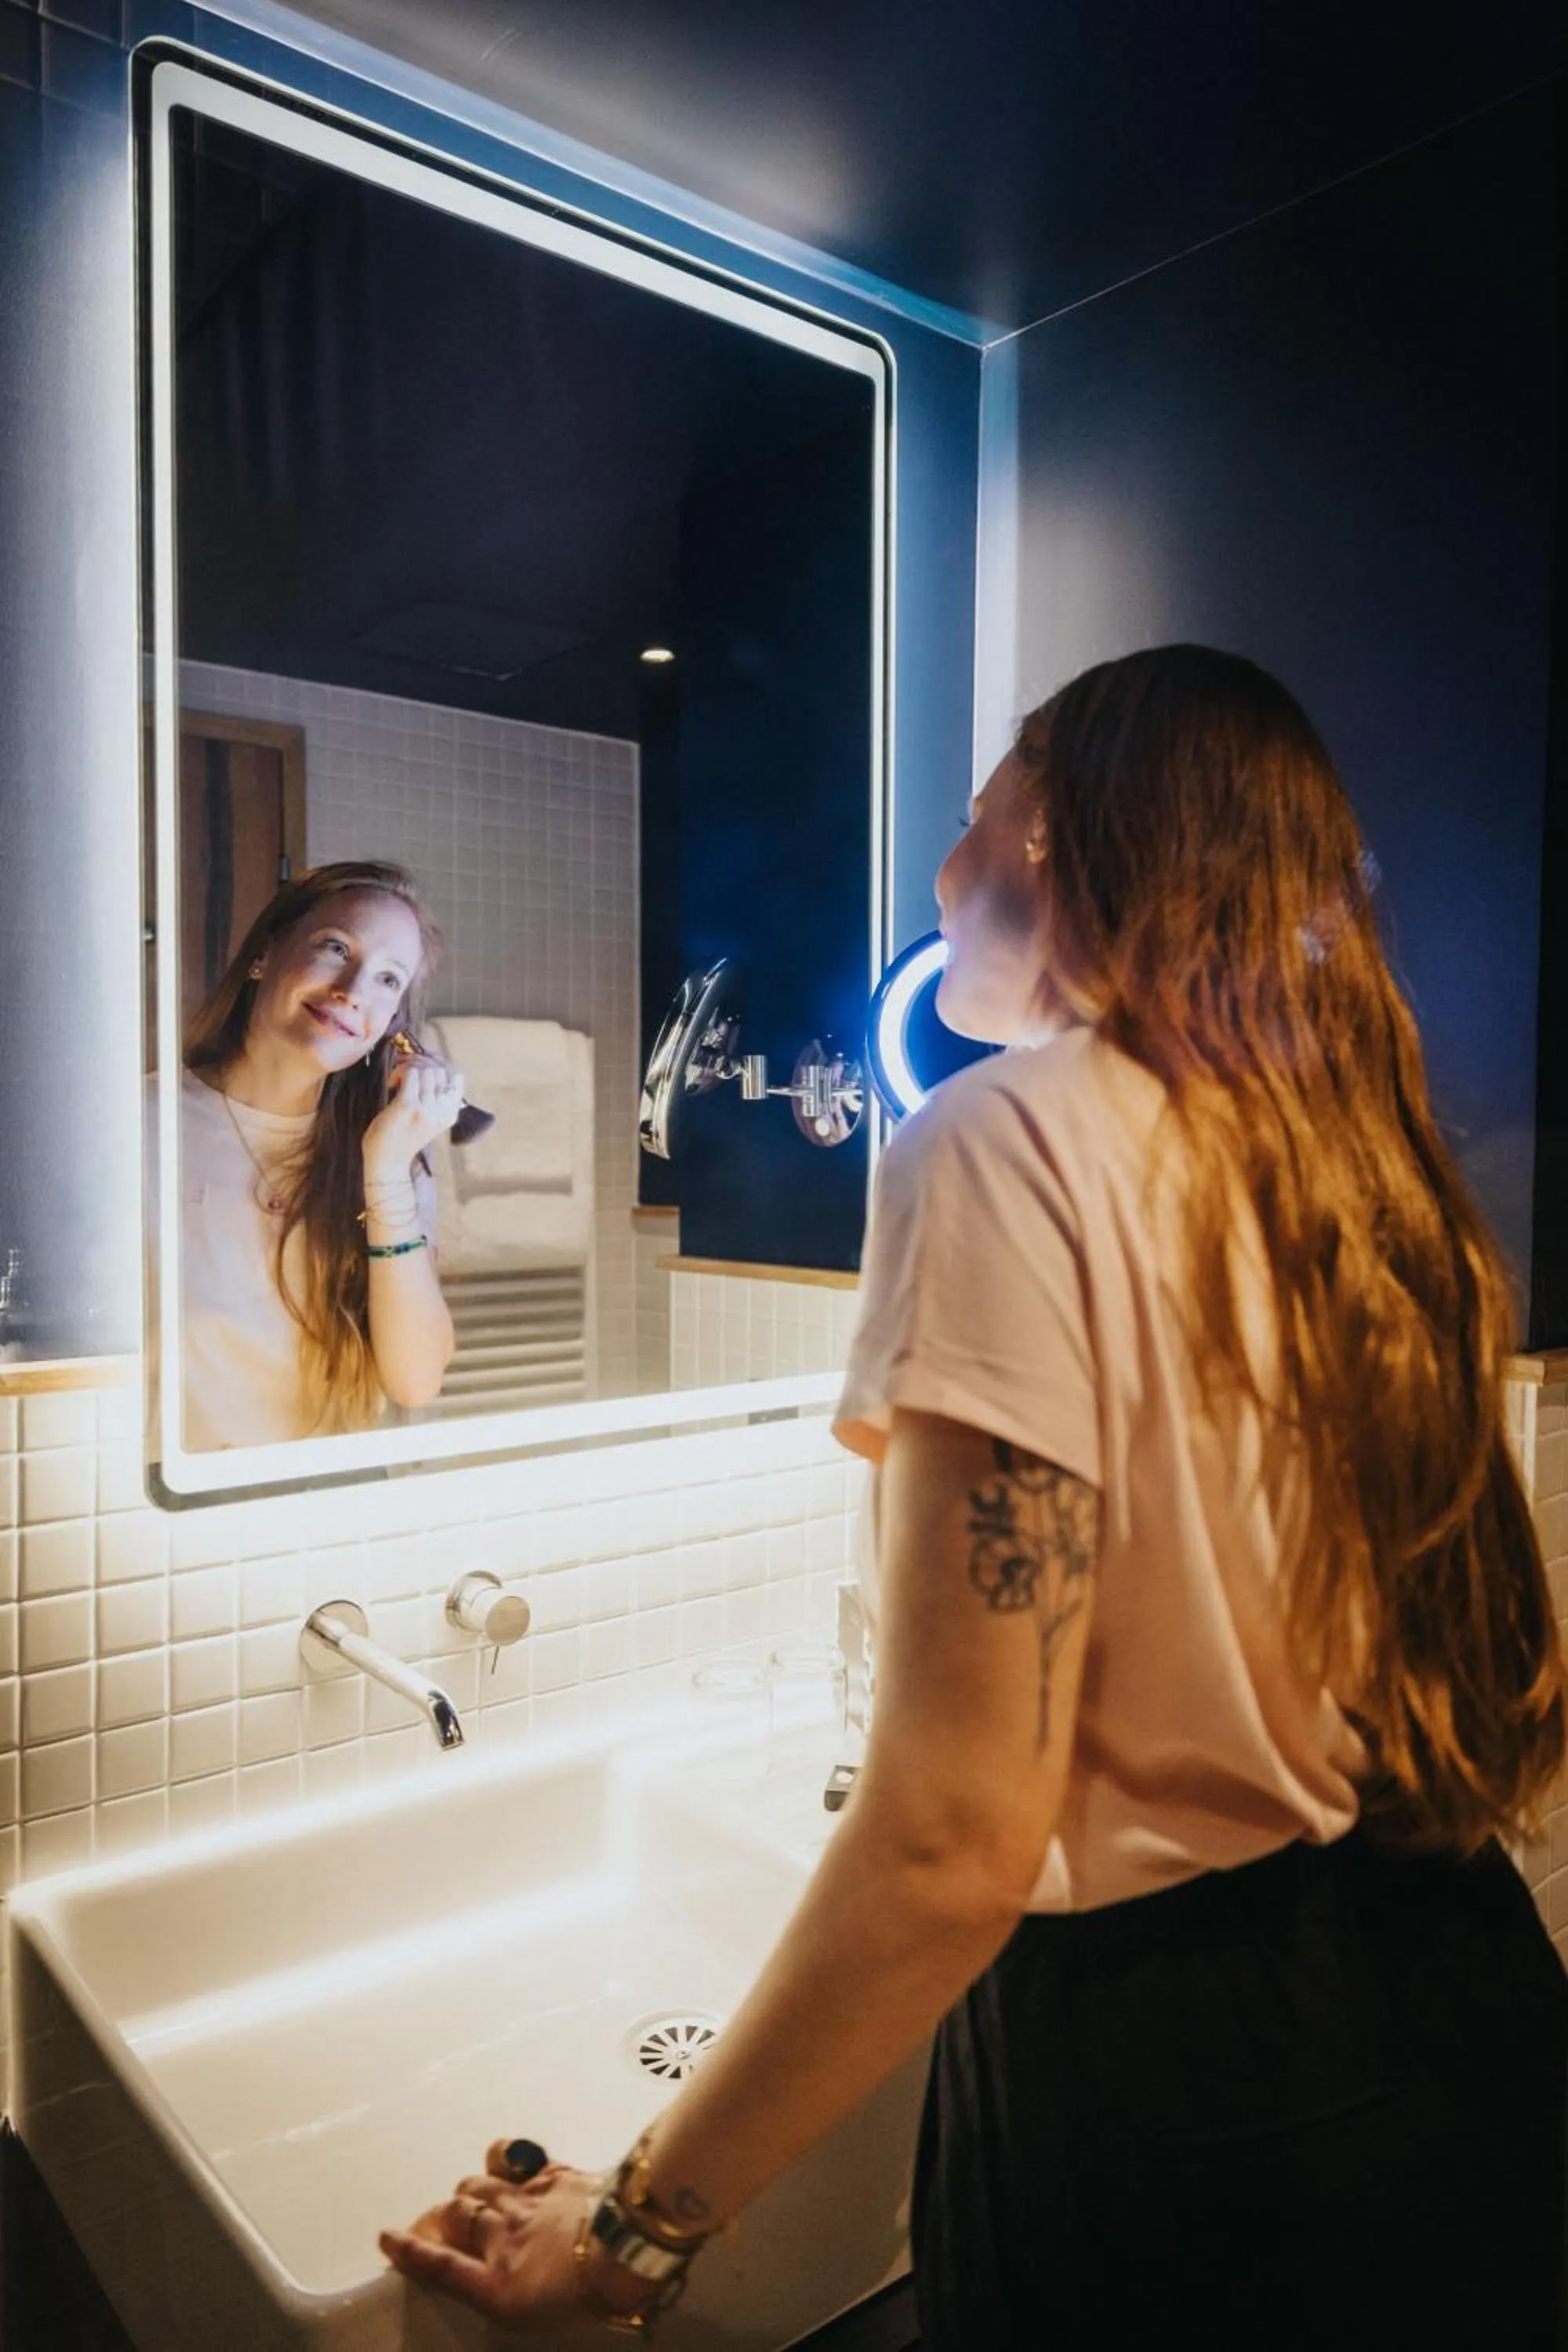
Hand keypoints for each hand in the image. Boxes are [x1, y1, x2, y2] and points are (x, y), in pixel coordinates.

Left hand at [362, 1043, 463, 1173]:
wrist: (387, 1162)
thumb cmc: (402, 1139)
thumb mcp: (429, 1120)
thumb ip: (435, 1099)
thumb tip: (429, 1064)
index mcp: (450, 1114)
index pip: (456, 1077)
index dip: (439, 1064)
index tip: (423, 1065)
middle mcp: (443, 1110)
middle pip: (440, 1069)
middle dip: (421, 1062)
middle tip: (405, 1070)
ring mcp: (426, 1108)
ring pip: (426, 1068)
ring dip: (409, 1066)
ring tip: (398, 1078)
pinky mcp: (408, 1106)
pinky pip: (410, 1073)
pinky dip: (399, 1072)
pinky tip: (391, 1083)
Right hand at [379, 2146, 661, 2333]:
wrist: (633, 2249)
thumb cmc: (593, 2297)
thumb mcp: (539, 2320)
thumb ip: (506, 2298)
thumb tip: (491, 2288)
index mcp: (499, 2287)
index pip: (440, 2266)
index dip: (411, 2252)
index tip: (387, 2239)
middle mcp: (503, 2239)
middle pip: (454, 2216)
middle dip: (437, 2218)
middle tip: (431, 2222)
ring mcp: (527, 2202)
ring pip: (479, 2185)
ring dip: (468, 2191)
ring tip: (469, 2198)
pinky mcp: (554, 2175)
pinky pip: (515, 2158)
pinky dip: (503, 2158)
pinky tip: (502, 2161)